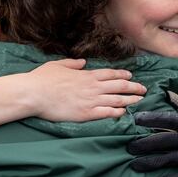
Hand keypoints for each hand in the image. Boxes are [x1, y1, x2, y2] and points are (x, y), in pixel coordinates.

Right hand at [27, 59, 145, 121]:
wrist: (34, 94)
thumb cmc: (42, 79)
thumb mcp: (58, 65)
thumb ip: (72, 63)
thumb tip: (82, 62)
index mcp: (86, 75)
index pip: (111, 74)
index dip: (123, 75)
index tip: (131, 76)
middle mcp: (92, 87)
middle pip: (119, 86)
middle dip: (134, 87)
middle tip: (143, 89)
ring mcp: (90, 101)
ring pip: (117, 100)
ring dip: (130, 100)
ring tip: (140, 100)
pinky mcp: (86, 114)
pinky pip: (107, 113)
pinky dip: (117, 112)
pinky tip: (124, 112)